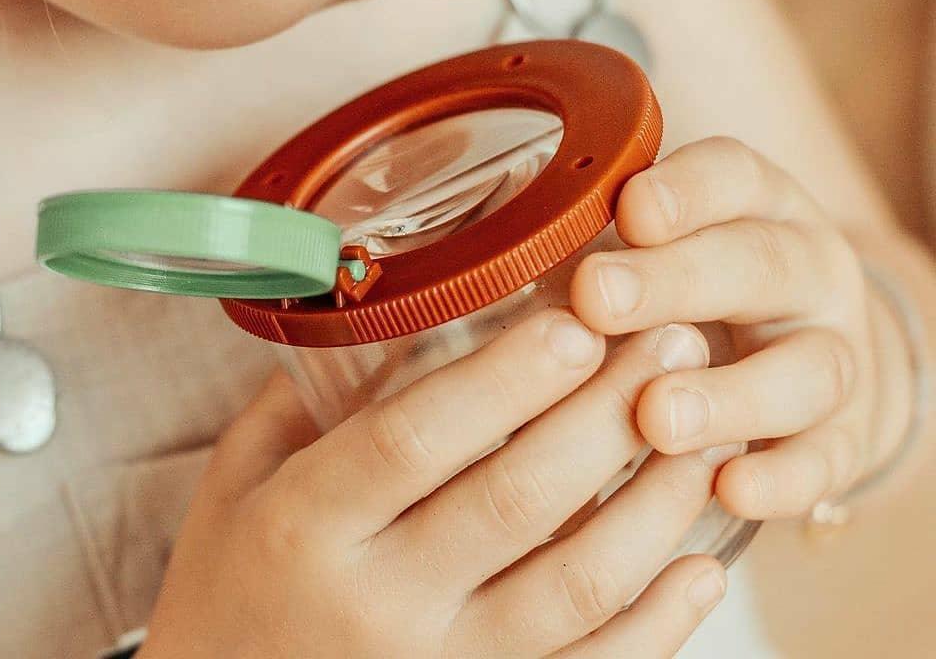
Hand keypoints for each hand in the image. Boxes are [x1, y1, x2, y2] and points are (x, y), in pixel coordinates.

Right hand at [142, 311, 730, 657]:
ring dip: (654, 504)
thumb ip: (309, 396)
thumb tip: (401, 312)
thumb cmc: (229, 584)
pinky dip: (659, 622)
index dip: (502, 379)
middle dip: (607, 412)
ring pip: (574, 585)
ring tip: (705, 433)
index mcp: (306, 525)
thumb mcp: (239, 478)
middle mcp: (376, 603)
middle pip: (515, 498)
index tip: (575, 323)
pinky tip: (700, 563)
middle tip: (671, 342)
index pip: (414, 437)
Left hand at [572, 136, 886, 519]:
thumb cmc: (707, 288)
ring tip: (655, 415)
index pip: (731, 175)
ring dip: (729, 394)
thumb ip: (607, 244)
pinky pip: (826, 459)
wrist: (817, 353)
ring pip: (804, 367)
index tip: (628, 211)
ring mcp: (833, 351)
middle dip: (675, 281)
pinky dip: (781, 478)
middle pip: (756, 263)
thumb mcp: (672, 243)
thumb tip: (494, 261)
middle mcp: (804, 268)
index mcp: (755, 206)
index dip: (684, 191)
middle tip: (597, 297)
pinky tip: (729, 489)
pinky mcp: (845, 435)